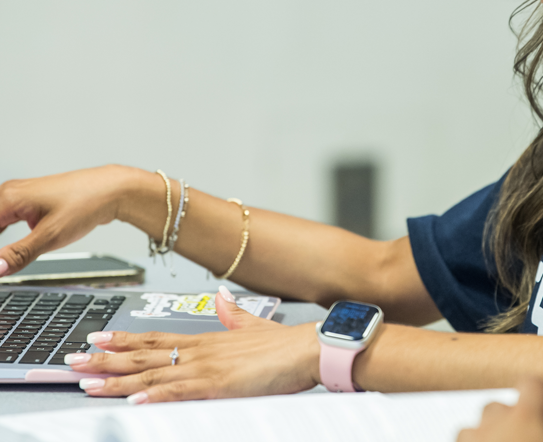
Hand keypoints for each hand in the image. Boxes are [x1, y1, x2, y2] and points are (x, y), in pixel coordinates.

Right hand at [0, 166, 141, 274]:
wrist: (113, 190)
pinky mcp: (30, 202)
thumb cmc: (86, 204)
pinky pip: (4, 218)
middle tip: (2, 265)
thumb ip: (19, 254)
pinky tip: (6, 249)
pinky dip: (1, 233)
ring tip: (5, 260)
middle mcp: (10, 193)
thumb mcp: (51, 236)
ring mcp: (20, 196)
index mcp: (8, 198)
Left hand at [66, 288, 321, 402]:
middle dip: (106, 360)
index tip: (97, 338)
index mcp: (209, 340)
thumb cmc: (287, 344)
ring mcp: (208, 368)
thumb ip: (236, 316)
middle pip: (145, 356)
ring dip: (117, 380)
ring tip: (87, 381)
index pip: (156, 340)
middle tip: (73, 360)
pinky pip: (179, 393)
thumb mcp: (256, 327)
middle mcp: (201, 351)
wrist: (310, 348)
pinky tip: (133, 401)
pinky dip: (154, 397)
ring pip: (153, 375)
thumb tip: (225, 300)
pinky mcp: (219, 386)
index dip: (124, 340)